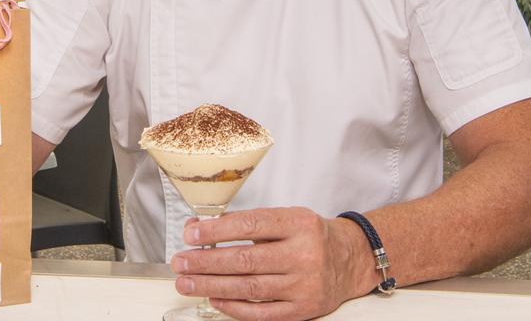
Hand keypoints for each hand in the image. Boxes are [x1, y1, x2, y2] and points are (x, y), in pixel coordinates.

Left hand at [169, 207, 373, 320]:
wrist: (350, 260)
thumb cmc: (311, 236)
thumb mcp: (286, 218)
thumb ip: (246, 223)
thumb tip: (200, 229)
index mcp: (298, 224)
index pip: (251, 225)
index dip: (217, 230)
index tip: (191, 234)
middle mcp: (304, 254)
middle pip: (246, 260)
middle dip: (206, 262)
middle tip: (181, 262)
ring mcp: (304, 284)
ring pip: (249, 287)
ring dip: (212, 285)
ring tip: (187, 282)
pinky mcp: (303, 309)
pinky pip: (262, 312)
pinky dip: (234, 307)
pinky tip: (214, 299)